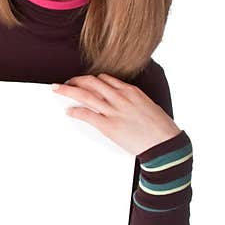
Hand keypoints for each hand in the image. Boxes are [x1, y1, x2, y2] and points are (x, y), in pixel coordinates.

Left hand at [52, 73, 180, 155]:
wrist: (166, 146)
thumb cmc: (161, 129)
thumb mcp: (148, 106)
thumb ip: (132, 101)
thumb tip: (121, 101)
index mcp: (131, 91)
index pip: (105, 78)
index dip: (91, 79)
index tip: (84, 82)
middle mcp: (120, 97)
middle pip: (91, 82)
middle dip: (75, 80)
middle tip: (66, 82)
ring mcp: (113, 111)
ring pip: (84, 94)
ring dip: (67, 90)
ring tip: (57, 89)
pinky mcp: (108, 126)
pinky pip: (86, 114)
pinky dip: (75, 111)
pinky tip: (69, 111)